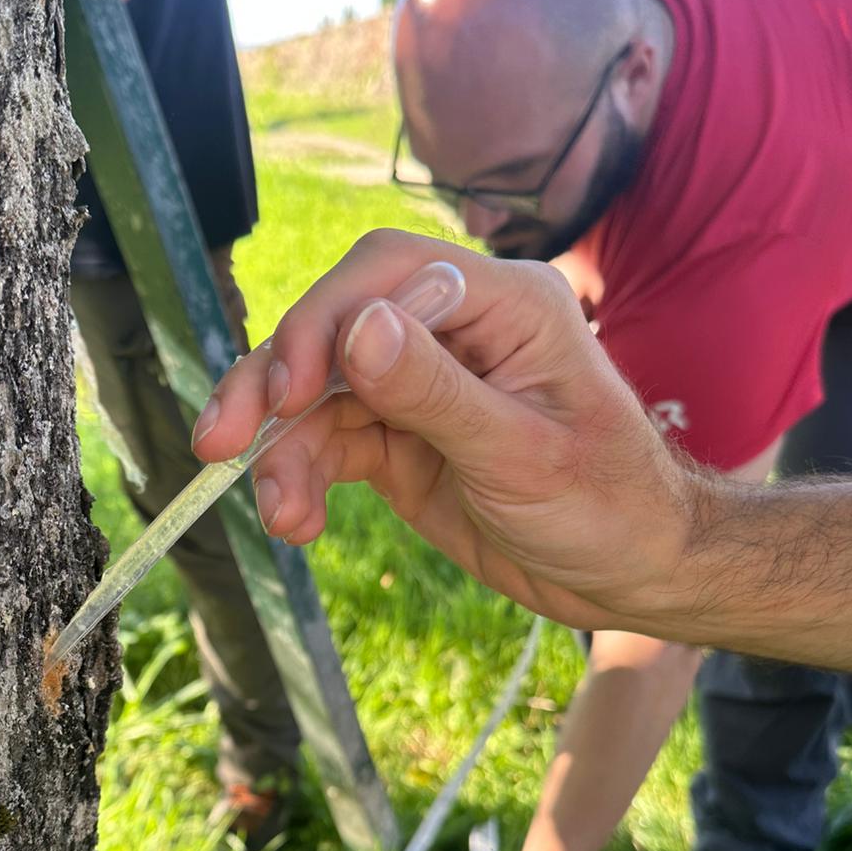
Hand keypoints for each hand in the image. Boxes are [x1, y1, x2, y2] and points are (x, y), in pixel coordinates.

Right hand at [193, 231, 694, 634]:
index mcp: (500, 303)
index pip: (385, 275)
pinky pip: (328, 446)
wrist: (631, 575)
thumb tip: (356, 332)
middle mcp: (451, 331)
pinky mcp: (400, 440)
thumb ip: (437, 393)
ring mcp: (420, 387)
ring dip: (281, 451)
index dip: (322, 323)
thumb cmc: (607, 507)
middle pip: (333, 330)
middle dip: (273, 386)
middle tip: (220, 443)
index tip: (286, 394)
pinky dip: (301, 480)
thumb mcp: (522, 455)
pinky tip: (296, 524)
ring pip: (318, 396)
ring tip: (277, 516)